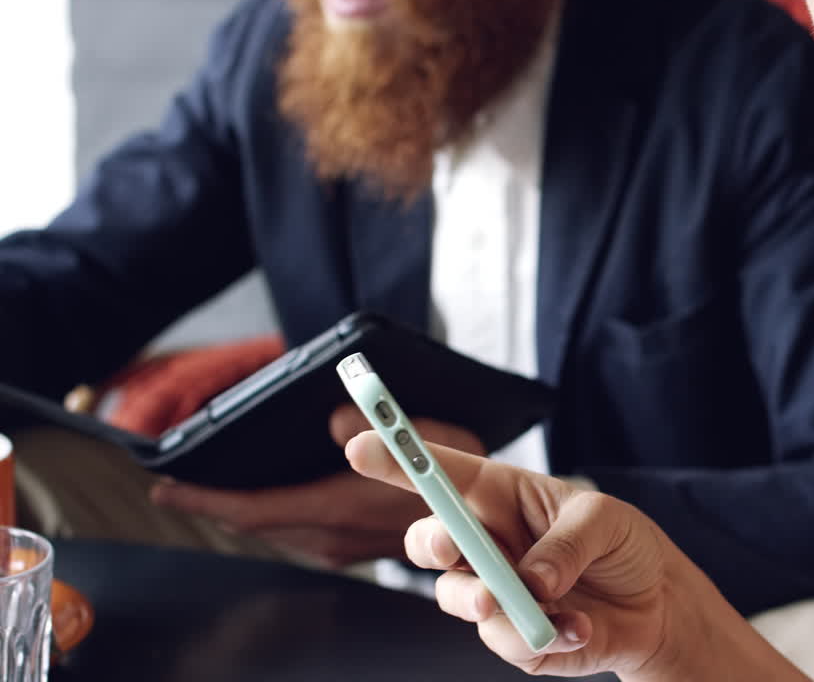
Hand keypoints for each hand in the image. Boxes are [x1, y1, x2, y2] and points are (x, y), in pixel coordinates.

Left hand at [148, 406, 485, 566]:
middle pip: (255, 522)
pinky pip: (295, 532)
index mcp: (342, 507)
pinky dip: (272, 514)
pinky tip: (271, 499)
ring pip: (273, 530)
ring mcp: (340, 546)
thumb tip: (338, 418)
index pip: (253, 509)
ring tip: (217, 487)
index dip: (204, 498)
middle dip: (216, 502)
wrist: (494, 533)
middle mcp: (333, 534)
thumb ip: (379, 431)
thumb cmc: (468, 485)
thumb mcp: (436, 442)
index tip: (167, 485)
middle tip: (182, 483)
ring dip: (243, 509)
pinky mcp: (350, 547)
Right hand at [345, 431, 734, 680]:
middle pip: (427, 541)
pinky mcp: (512, 637)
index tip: (359, 446)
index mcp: (501, 496)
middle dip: (431, 543)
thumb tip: (531, 582)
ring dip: (487, 599)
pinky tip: (581, 628)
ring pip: (457, 597)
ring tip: (540, 602)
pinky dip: (547, 636)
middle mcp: (486, 544)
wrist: (657, 607)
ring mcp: (493, 593)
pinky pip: (506, 641)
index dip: (398, 458)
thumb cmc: (624, 545)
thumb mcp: (606, 519)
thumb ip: (566, 542)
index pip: (441, 473)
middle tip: (452, 549)